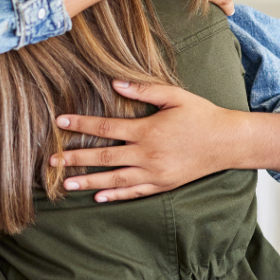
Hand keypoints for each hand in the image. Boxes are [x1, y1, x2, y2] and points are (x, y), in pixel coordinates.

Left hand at [52, 80, 244, 201]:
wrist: (228, 142)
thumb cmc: (201, 115)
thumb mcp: (174, 96)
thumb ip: (144, 90)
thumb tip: (114, 82)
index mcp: (147, 130)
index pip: (106, 128)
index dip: (80, 125)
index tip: (59, 123)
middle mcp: (148, 154)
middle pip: (103, 157)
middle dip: (75, 159)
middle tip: (52, 161)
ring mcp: (155, 173)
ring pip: (115, 180)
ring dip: (89, 182)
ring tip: (66, 184)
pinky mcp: (163, 184)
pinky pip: (134, 192)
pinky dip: (115, 195)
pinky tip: (98, 197)